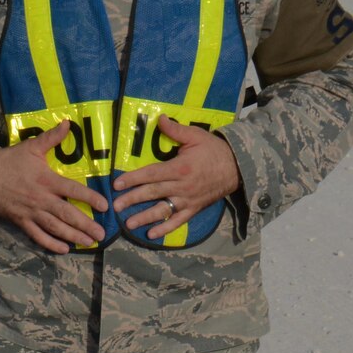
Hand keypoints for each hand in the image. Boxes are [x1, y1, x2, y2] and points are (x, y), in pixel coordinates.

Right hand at [0, 121, 109, 253]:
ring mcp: (31, 213)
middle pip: (67, 214)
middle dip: (86, 225)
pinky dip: (50, 244)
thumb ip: (52, 138)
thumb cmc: (9, 160)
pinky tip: (64, 249)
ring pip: (55, 228)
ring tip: (89, 243)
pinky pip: (37, 236)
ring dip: (73, 237)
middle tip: (101, 234)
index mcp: (47, 180)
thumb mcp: (31, 146)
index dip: (90, 198)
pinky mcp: (21, 222)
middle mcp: (41, 199)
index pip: (73, 190)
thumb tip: (67, 123)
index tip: (104, 206)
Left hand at [111, 117, 242, 239]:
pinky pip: (178, 221)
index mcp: (180, 167)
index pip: (151, 174)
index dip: (133, 179)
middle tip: (115, 206)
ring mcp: (187, 200)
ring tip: (129, 224)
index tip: (118, 184)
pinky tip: (151, 235)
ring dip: (145, 218)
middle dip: (132, 199)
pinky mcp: (194, 209)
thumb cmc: (214, 150)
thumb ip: (175, 130)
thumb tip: (159, 118)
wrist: (237, 167)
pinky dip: (165, 229)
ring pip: (163, 210)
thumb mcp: (196, 135)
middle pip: (153, 193)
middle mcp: (182, 186)